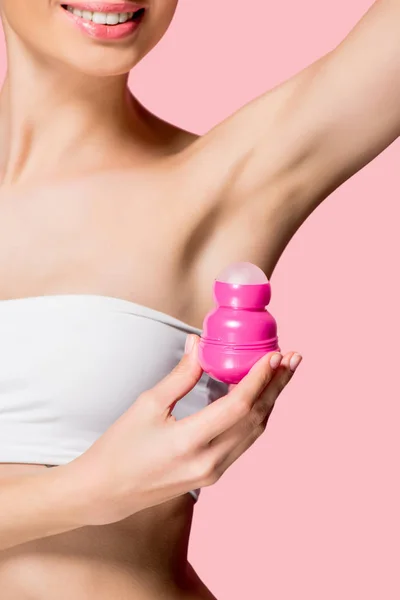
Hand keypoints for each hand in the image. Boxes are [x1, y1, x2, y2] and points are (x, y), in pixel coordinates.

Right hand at [69, 336, 301, 525]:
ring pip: (255, 432)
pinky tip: (260, 397)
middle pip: (257, 419)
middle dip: (277, 386)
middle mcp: (209, 462)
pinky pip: (244, 442)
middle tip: (293, 359)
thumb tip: (199, 344)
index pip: (239, 407)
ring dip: (271, 401)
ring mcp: (213, 472)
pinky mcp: (212, 475)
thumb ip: (181, 375)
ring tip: (283, 374)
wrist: (107, 491)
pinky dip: (256, 416)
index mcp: (189, 443)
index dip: (260, 378)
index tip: (275, 355)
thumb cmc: (120, 447)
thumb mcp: (147, 405)